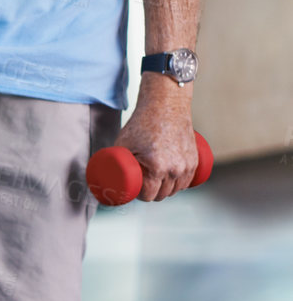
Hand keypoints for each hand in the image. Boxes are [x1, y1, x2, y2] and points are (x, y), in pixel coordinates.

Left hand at [113, 77, 197, 200]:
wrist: (165, 105)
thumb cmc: (142, 123)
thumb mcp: (123, 144)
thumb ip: (115, 161)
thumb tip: (105, 176)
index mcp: (157, 168)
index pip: (149, 195)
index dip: (139, 195)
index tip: (135, 190)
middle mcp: (175, 169)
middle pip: (162, 195)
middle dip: (152, 193)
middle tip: (143, 185)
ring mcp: (188, 165)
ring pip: (176, 189)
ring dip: (166, 190)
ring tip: (156, 182)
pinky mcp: (195, 159)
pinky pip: (188, 181)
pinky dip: (179, 184)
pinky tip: (171, 182)